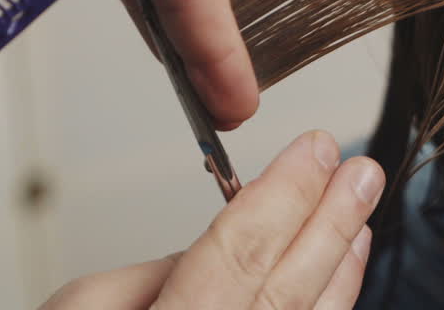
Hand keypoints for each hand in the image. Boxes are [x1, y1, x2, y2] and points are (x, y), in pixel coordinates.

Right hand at [40, 132, 384, 309]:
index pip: (238, 254)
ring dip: (337, 265)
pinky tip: (340, 271)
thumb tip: (226, 237)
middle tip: (359, 171)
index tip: (314, 149)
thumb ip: (155, 272)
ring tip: (356, 211)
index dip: (284, 195)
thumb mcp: (83, 307)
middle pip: (285, 292)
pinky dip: (327, 307)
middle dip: (329, 222)